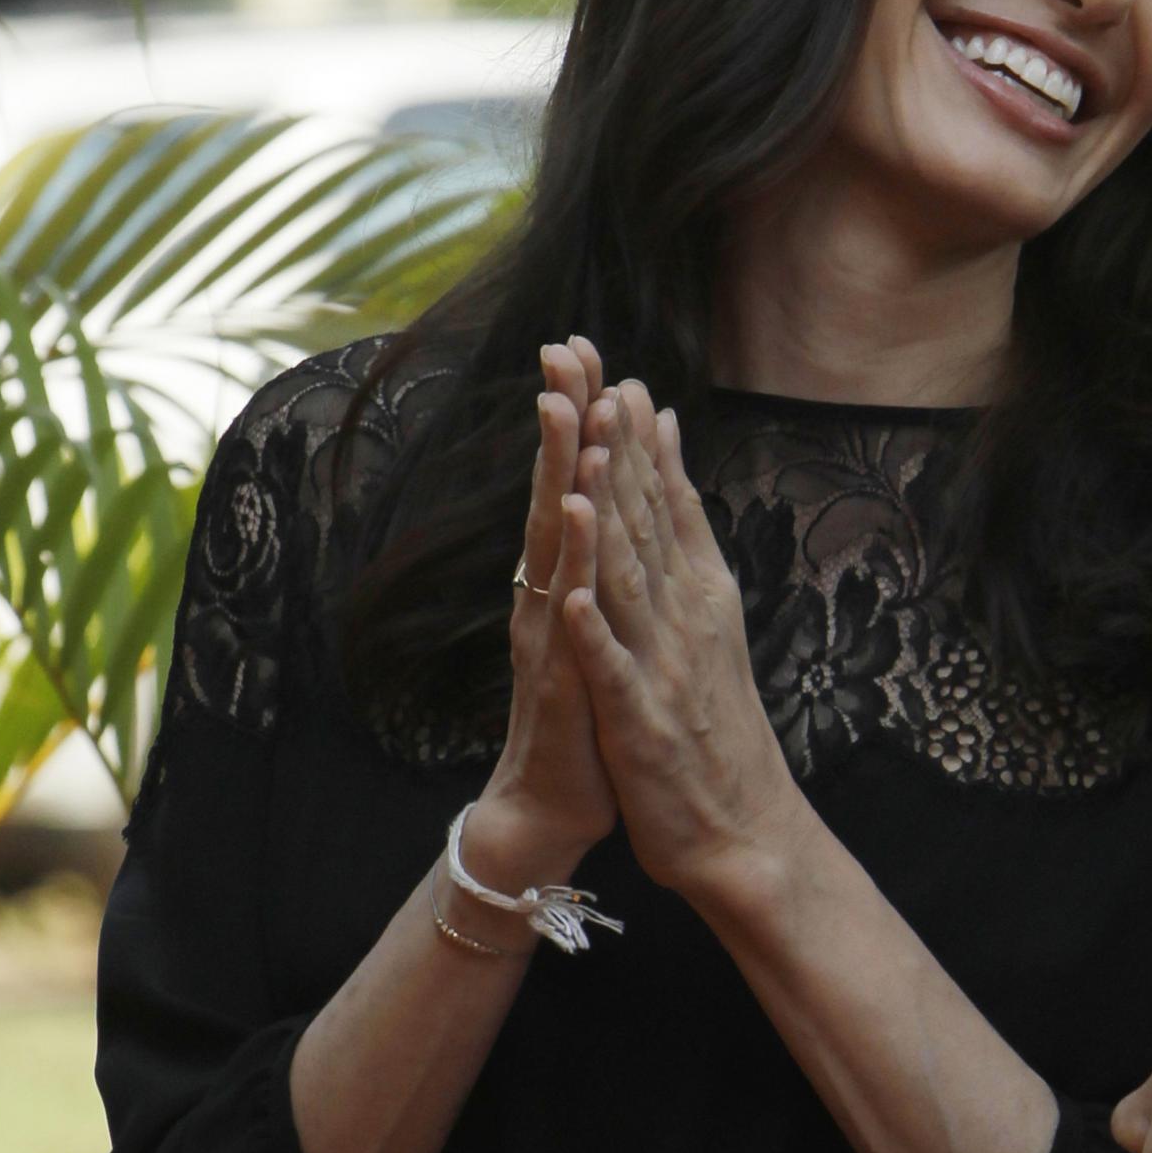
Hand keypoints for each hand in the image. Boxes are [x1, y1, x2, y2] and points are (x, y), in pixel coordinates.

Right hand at [473, 340, 620, 874]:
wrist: (554, 805)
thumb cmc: (584, 712)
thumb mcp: (598, 622)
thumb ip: (599, 559)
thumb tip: (602, 497)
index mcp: (566, 577)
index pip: (574, 481)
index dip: (580, 416)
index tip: (585, 347)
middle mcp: (549, 592)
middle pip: (556, 491)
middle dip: (562, 420)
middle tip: (564, 348)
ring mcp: (551, 632)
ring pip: (555, 542)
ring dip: (560, 476)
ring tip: (565, 411)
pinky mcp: (562, 677)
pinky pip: (568, 614)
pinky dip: (570, 568)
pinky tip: (571, 525)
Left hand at [560, 382, 805, 900]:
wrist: (744, 834)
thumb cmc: (716, 732)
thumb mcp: (710, 631)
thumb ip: (689, 554)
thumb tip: (673, 476)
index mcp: (701, 598)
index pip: (669, 507)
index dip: (643, 443)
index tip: (621, 377)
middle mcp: (687, 622)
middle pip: (648, 525)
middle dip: (621, 453)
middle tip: (600, 380)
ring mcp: (665, 670)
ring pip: (630, 582)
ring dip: (610, 521)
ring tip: (588, 460)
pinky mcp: (641, 724)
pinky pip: (613, 671)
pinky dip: (596, 631)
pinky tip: (574, 593)